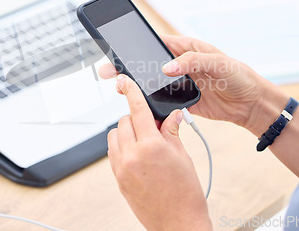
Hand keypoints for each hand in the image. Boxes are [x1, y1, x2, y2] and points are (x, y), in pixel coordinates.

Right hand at [99, 35, 288, 135]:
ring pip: (152, 83)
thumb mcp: (218, 62)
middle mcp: (180, 65)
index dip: (136, 45)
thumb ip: (192, 61)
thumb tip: (167, 68)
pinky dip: (151, 104)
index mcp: (186, 49)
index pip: (156, 44)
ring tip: (121, 88)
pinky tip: (139, 105)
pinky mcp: (182, 101)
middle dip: (129, 67)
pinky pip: (162, 101)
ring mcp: (179, 83)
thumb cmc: (240, 77)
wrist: (251, 104)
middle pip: (148, 64)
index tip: (120, 50)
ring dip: (137, 86)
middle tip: (111, 72)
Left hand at [107, 74, 210, 230]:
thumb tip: (171, 114)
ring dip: (127, 132)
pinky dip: (121, 147)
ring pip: (115, 135)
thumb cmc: (186, 194)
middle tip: (154, 128)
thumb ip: (172, 131)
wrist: (178, 224)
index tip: (124, 81)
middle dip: (137, 119)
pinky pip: (112, 152)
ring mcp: (122, 168)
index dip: (131, 91)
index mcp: (151, 146)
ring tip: (145, 142)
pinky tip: (138, 154)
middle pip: (124, 121)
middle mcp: (132, 155)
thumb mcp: (183, 156)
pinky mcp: (118, 179)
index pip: (137, 110)